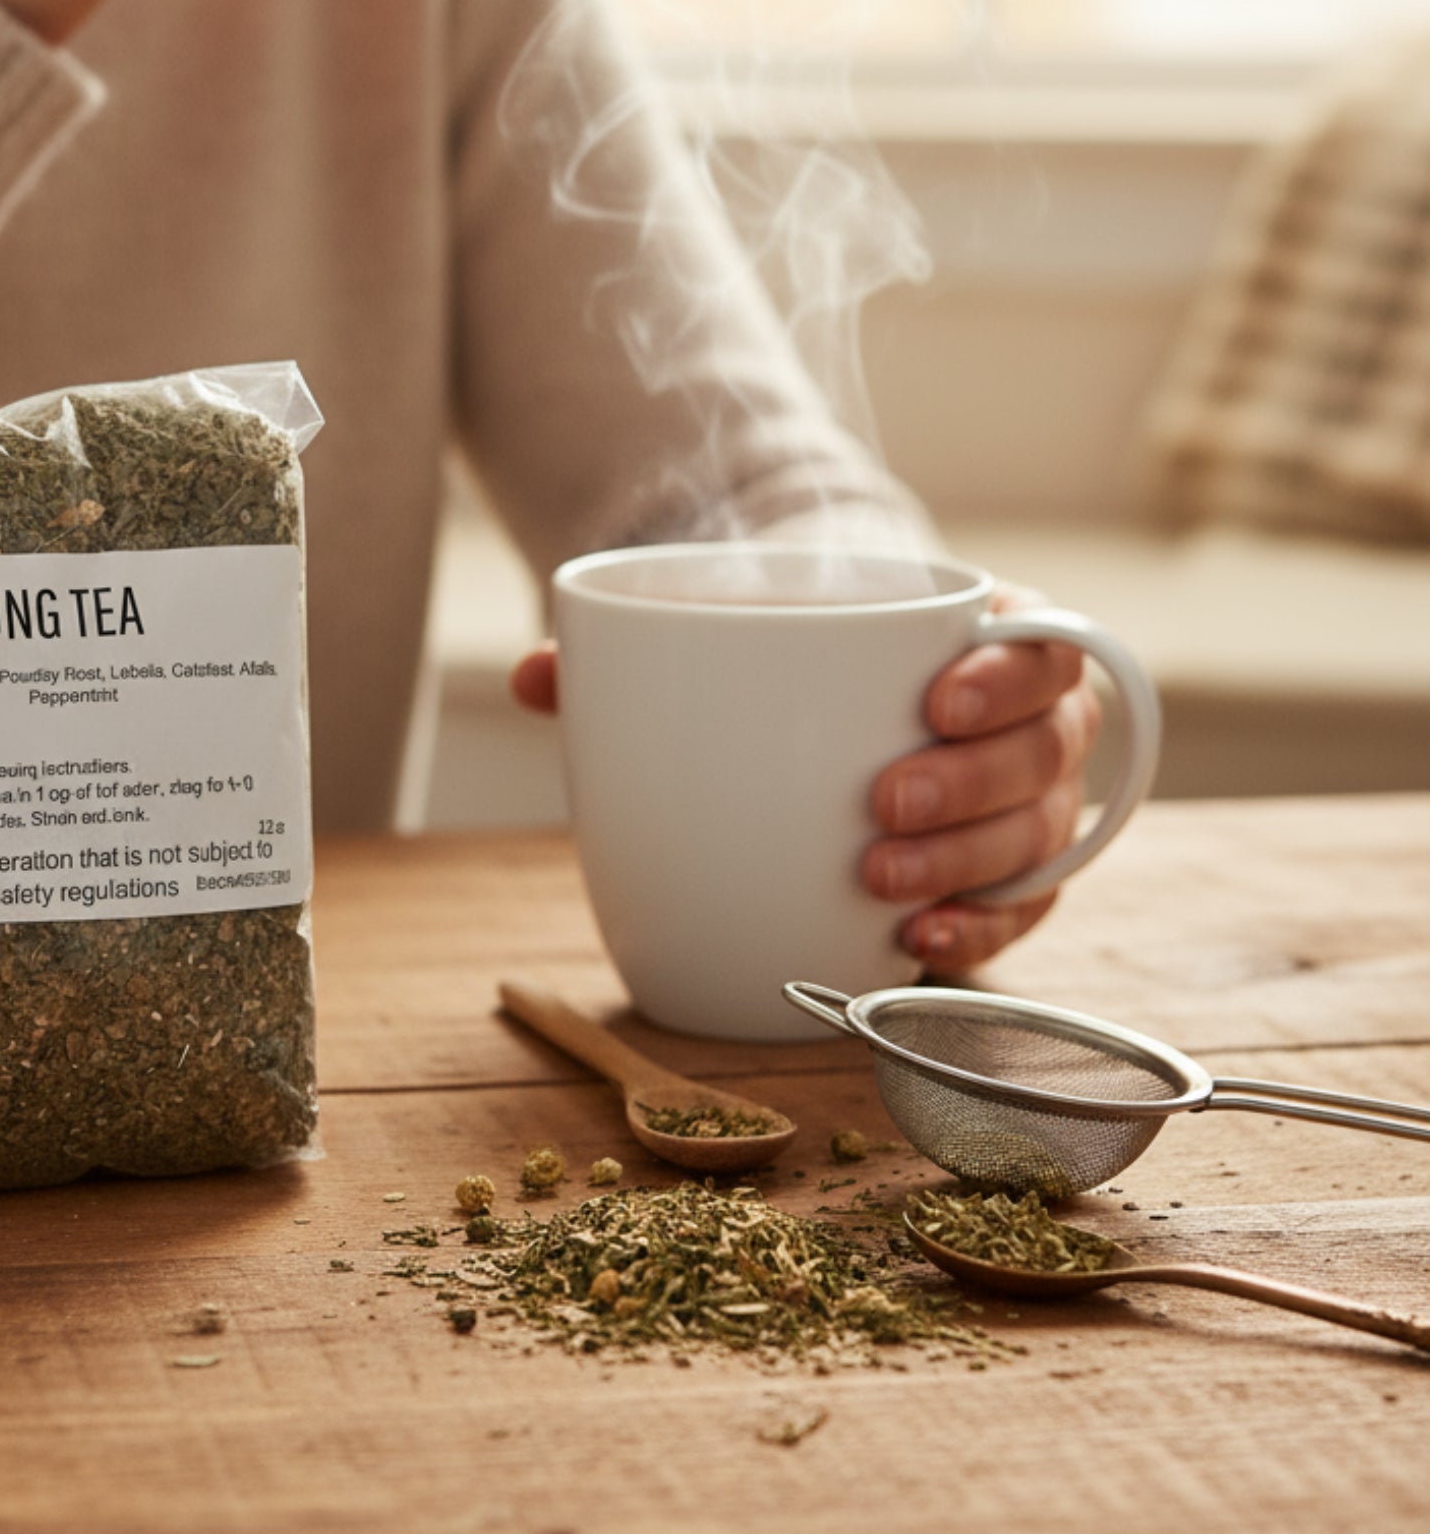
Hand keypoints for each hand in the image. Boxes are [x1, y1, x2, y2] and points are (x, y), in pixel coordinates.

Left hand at [508, 579, 1102, 973]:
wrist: (838, 696)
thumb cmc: (799, 659)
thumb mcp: (737, 634)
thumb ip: (643, 646)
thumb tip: (533, 675)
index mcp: (984, 633)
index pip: (1041, 641)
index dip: (1006, 672)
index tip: (934, 699)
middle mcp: (1031, 719)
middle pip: (1045, 752)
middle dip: (971, 786)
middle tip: (879, 808)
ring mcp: (1029, 801)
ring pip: (1037, 838)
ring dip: (966, 867)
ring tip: (879, 889)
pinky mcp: (1011, 875)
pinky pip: (1023, 909)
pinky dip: (979, 932)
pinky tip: (915, 946)